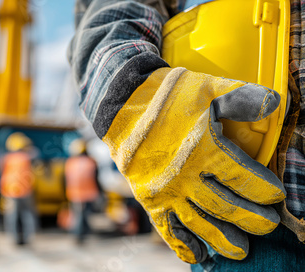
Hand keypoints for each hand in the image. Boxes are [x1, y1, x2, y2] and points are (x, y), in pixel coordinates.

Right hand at [103, 67, 285, 262]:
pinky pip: (168, 229)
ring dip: (224, 239)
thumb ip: (242, 97)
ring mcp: (167, 191)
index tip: (276, 196)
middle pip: (228, 207)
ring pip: (201, 224)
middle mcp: (187, 176)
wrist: (121, 105)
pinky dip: (183, 245)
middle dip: (253, 219)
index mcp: (206, 150)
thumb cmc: (166, 96)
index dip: (266, 191)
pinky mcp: (149, 199)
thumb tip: (274, 104)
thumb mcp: (207, 89)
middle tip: (268, 225)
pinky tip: (199, 255)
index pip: (245, 179)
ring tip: (242, 249)